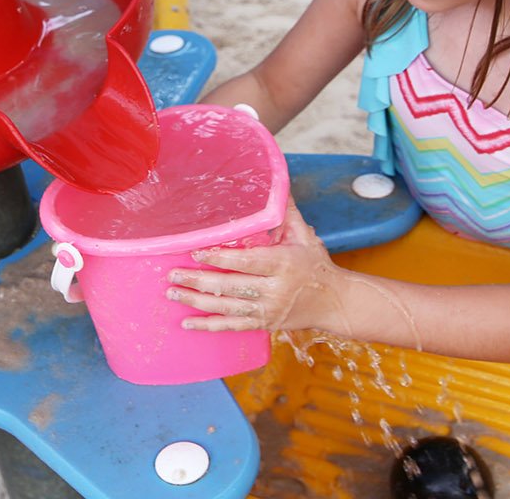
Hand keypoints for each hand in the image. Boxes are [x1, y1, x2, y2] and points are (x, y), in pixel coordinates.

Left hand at [166, 197, 339, 332]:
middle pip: (231, 286)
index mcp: (283, 264)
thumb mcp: (305, 235)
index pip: (246, 261)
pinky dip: (209, 326)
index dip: (220, 258)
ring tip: (173, 292)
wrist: (336, 302)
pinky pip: (233, 327)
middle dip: (199, 280)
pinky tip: (187, 322)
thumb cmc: (316, 264)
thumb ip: (286, 212)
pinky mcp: (265, 324)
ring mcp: (268, 310)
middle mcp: (275, 289)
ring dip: (197, 301)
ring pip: (227, 307)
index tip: (196, 252)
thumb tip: (274, 182)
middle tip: (173, 274)